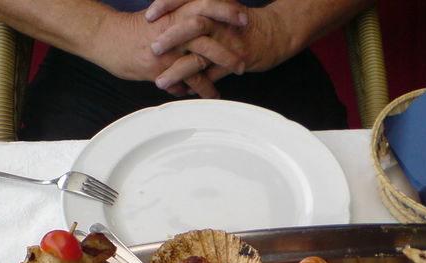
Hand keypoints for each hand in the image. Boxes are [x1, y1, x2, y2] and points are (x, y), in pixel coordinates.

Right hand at [94, 1, 246, 96]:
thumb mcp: (159, 16)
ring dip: (220, 67)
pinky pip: (186, 79)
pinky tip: (210, 93)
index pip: (204, 4)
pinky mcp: (160, 67)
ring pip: (201, 56)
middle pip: (208, 29)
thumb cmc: (132, 28)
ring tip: (235, 75)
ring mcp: (167, 48)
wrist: (104, 37)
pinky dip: (200, 87)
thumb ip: (179, 18)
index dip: (225, 9)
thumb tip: (200, 21)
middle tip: (245, 56)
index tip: (244, 17)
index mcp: (173, 11)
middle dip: (230, 44)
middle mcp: (172, 28)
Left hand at [147, 0, 292, 90]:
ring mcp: (228, 42)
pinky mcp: (236, 61)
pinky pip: (213, 76)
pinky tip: (183, 91)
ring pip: (200, 55)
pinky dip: (197, 85)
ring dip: (179, 70)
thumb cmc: (243, 23)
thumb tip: (171, 14)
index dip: (167, 5)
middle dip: (171, 37)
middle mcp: (220, 21)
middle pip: (193, 25)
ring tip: (161, 81)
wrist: (275, 33)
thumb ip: (199, 9)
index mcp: (214, 5)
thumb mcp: (221, 7)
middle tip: (154, 48)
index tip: (150, 16)